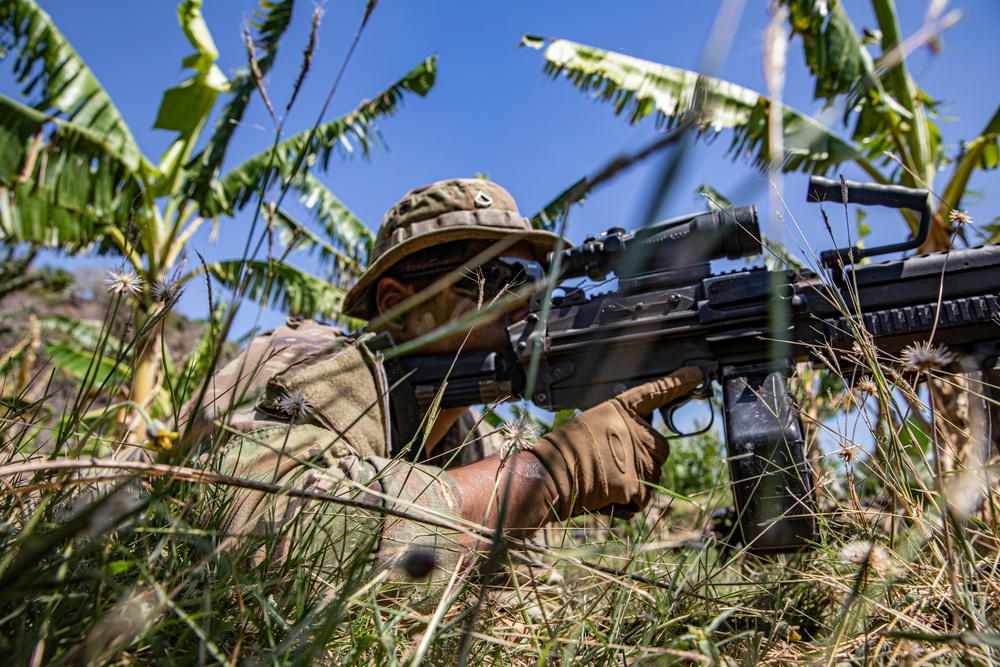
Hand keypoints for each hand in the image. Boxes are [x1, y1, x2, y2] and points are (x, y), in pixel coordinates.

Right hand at [529, 367, 702, 518]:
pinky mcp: (638, 484)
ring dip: (638, 481)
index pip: (654, 393)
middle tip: (620, 465)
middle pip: (662, 447)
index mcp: (620, 410)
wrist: (553, 474)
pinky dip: (630, 501)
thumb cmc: (563, 451)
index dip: (676, 383)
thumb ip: (616, 431)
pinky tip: (609, 495)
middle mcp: (635, 430)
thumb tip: (629, 450)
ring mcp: (639, 458)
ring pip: (655, 474)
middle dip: (648, 458)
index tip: (696, 375)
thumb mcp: (590, 426)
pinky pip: (643, 497)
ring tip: (608, 480)